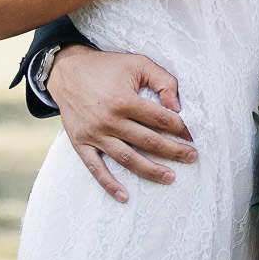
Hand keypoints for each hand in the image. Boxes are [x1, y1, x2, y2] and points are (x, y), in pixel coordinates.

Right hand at [47, 45, 196, 203]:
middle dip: (173, 151)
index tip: (191, 135)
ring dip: (150, 170)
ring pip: (127, 159)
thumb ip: (162, 80)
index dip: (180, 128)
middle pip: (148, 141)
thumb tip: (176, 106)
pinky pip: (96, 168)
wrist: (67, 71)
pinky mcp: (81, 143)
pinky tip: (124, 196)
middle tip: (192, 157)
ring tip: (170, 177)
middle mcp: (109, 120)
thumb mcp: (137, 63)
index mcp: (124, 100)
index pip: (160, 119)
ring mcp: (94, 134)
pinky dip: (110, 184)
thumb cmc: (106, 67)